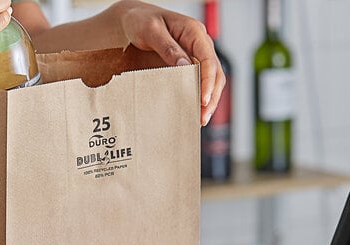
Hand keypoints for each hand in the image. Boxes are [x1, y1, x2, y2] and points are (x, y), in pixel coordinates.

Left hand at [116, 0, 225, 125]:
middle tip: (202, 118)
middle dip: (212, 97)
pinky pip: (200, 80)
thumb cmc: (141, 21)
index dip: (207, 82)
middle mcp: (199, 43)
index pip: (208, 59)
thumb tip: (184, 66)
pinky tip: (194, 109)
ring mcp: (196, 53)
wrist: (133, 19)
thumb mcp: (150, 31)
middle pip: (216, 72)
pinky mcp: (189, 62)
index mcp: (194, 32)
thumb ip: (167, 47)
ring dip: (209, 100)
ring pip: (212, 79)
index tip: (203, 101)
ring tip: (200, 119)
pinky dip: (200, 95)